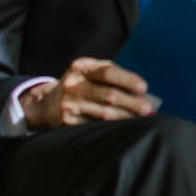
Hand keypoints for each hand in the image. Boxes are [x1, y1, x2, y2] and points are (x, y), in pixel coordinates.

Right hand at [21, 57, 154, 129]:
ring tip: (141, 120)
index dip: (127, 80)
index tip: (144, 88)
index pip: (108, 72)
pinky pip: (96, 126)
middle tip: (147, 109)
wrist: (47, 104)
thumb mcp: (89, 73)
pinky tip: (124, 129)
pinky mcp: (68, 121)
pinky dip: (112, 128)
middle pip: (109, 95)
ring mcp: (70, 103)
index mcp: (82, 67)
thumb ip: (112, 76)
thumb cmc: (80, 86)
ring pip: (104, 113)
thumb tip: (142, 92)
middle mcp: (74, 83)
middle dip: (132, 103)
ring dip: (126, 117)